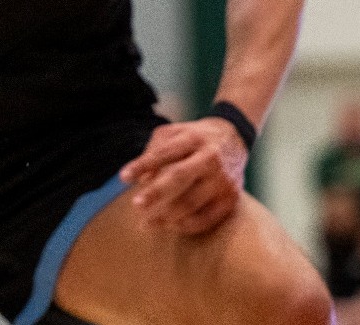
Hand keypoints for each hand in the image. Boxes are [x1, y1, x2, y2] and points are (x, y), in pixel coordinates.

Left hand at [118, 117, 247, 234]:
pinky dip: (186, 225)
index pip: (164, 152)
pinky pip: (207, 218)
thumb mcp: (175, 132)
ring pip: (192, 202)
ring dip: (167, 216)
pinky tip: (170, 226)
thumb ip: (155, 150)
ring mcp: (223, 180)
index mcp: (193, 138)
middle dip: (156, 193)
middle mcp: (210, 158)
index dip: (142, 164)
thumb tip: (142, 180)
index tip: (123, 177)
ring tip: (146, 224)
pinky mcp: (231, 198)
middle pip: (180, 177)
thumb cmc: (196, 138)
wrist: (235, 138)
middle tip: (136, 205)